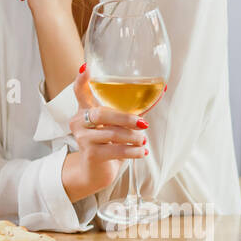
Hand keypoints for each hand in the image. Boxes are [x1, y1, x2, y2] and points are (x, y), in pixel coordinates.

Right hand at [61, 65, 147, 200]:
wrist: (96, 172)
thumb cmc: (108, 143)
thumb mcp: (117, 125)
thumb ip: (133, 109)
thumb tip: (161, 90)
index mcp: (85, 110)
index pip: (79, 91)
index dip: (81, 80)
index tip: (85, 68)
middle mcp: (79, 122)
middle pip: (101, 113)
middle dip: (125, 118)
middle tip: (144, 123)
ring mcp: (83, 138)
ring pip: (111, 133)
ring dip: (132, 137)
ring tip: (143, 140)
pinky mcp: (90, 155)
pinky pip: (115, 150)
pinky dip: (132, 151)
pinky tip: (142, 152)